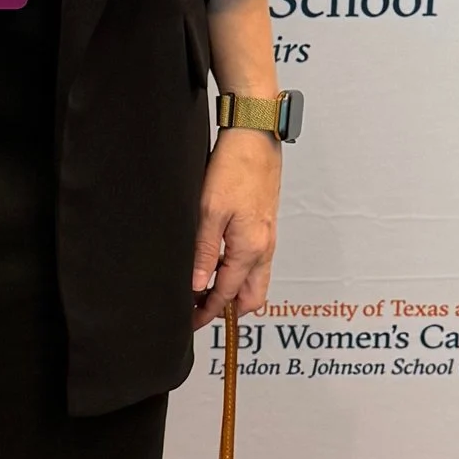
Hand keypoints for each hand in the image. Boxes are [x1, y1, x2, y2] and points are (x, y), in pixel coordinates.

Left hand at [192, 130, 279, 326]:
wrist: (255, 137)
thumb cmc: (234, 167)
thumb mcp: (209, 211)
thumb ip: (204, 251)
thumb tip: (198, 285)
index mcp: (250, 248)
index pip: (228, 294)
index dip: (208, 312)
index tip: (190, 321)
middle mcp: (264, 247)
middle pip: (252, 297)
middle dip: (228, 308)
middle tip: (199, 310)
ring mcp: (268, 237)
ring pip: (255, 280)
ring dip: (233, 290)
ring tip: (203, 287)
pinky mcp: (265, 226)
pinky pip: (256, 262)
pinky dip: (239, 272)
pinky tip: (218, 262)